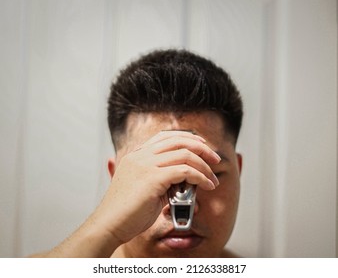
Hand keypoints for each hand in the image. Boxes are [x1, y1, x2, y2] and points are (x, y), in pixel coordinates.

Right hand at [93, 131, 220, 243]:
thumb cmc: (127, 211)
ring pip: (185, 155)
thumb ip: (161, 178)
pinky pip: (185, 171)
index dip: (187, 137)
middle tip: (215, 159)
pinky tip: (206, 185)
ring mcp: (145, 165)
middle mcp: (140, 156)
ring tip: (213, 179)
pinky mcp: (152, 178)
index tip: (202, 146)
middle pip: (178, 140)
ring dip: (204, 166)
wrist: (109, 224)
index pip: (165, 136)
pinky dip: (200, 177)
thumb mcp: (144, 187)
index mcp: (137, 155)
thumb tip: (184, 178)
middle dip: (202, 148)